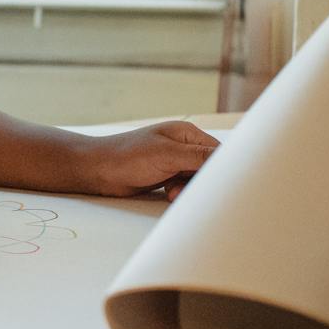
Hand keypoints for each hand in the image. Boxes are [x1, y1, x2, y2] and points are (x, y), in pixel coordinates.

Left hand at [79, 121, 219, 200]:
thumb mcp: (167, 156)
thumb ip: (199, 157)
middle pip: (209, 167)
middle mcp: (183, 146)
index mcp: (187, 134)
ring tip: (172, 193)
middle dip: (202, 182)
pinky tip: (168, 195)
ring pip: (197, 180)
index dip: (224, 168)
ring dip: (189, 189)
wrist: (97, 171)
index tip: (223, 185)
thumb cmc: (128, 157)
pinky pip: (184, 186)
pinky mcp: (165, 176)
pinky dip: (180, 193)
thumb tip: (231, 159)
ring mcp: (174, 161)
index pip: (219, 151)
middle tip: (189, 190)